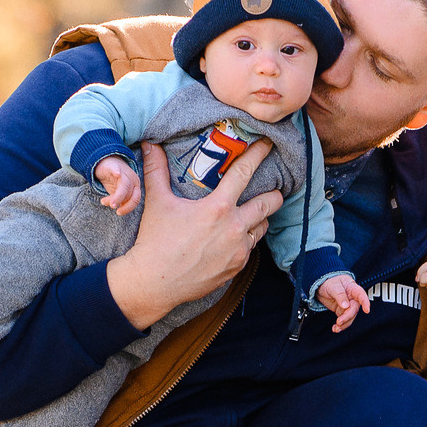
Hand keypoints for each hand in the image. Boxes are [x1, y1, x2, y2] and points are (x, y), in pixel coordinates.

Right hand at [94, 155, 141, 216]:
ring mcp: (124, 172)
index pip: (135, 199)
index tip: (118, 212)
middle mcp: (132, 179)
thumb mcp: (118, 192)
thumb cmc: (114, 181)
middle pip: (129, 193)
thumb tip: (117, 209)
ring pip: (124, 185)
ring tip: (104, 202)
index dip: (128, 207)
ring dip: (116, 195)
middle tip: (111, 206)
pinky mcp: (114, 166)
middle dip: (120, 201)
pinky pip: (117, 169)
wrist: (107, 163)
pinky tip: (117, 174)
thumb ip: (120, 200)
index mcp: (135, 187)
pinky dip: (117, 172)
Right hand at [106, 140, 281, 330]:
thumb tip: (150, 144)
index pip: (244, 174)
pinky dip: (247, 240)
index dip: (258, 155)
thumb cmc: (155, 241)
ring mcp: (238, 250)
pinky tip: (236, 237)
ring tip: (254, 213)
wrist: (155, 283)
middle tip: (276, 189)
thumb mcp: (157, 202)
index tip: (268, 145)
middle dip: (275, 195)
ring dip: (260, 219)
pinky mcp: (237, 268)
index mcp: (217, 208)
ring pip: (262, 228)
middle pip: (268, 204)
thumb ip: (157, 170)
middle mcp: (234, 228)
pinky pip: (250, 249)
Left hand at [315, 274, 370, 332]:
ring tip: (336, 328)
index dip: (365, 302)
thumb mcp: (333, 286)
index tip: (366, 310)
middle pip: (354, 309)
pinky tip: (335, 328)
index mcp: (352, 288)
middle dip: (348, 317)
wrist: (322, 285)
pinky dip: (340, 325)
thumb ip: (340, 295)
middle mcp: (352, 298)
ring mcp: (348, 305)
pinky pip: (344, 320)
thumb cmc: (330, 282)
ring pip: (350, 317)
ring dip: (344, 324)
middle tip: (339, 322)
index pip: (361, 295)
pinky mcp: (342, 311)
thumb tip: (345, 306)